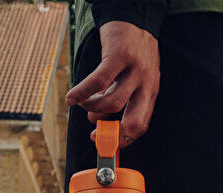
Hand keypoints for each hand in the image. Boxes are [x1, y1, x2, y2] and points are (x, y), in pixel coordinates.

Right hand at [65, 21, 159, 147]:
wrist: (132, 17)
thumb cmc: (131, 50)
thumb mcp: (132, 77)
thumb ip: (118, 97)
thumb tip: (98, 118)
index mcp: (149, 92)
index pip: (141, 124)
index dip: (124, 139)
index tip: (107, 145)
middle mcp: (146, 84)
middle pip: (135, 120)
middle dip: (113, 133)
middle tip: (94, 135)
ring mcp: (135, 70)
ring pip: (112, 102)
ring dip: (92, 108)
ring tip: (82, 104)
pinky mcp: (119, 56)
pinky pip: (98, 81)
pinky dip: (82, 92)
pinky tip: (72, 96)